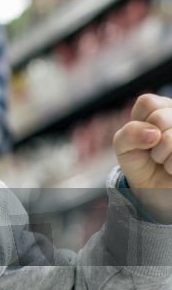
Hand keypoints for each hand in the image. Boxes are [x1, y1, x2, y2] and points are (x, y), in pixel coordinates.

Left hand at [114, 93, 171, 221]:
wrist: (154, 187)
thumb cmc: (139, 160)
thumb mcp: (123, 146)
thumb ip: (130, 134)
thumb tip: (153, 133)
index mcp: (161, 107)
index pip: (148, 102)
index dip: (140, 122)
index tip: (141, 136)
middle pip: (161, 118)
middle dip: (151, 141)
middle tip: (153, 151)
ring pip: (171, 137)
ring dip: (162, 155)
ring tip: (163, 159)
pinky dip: (171, 165)